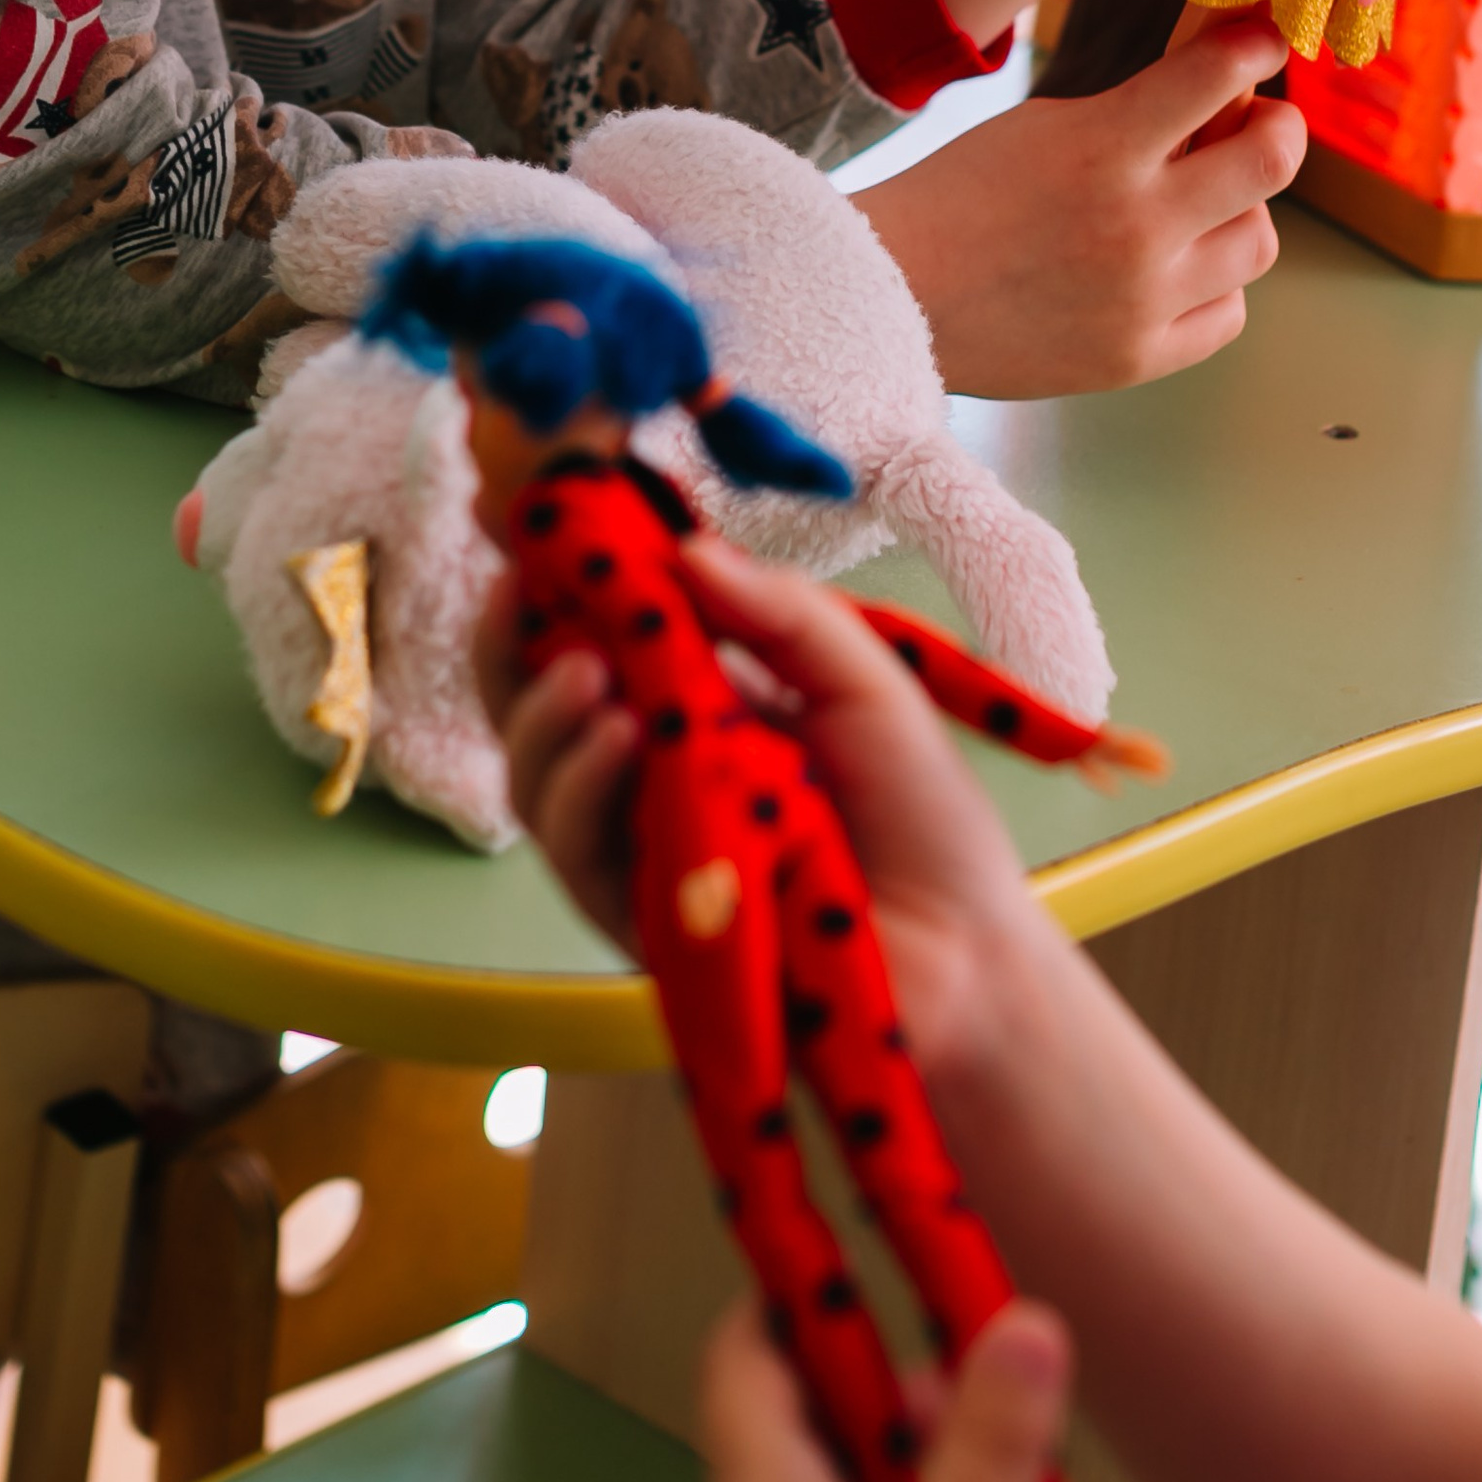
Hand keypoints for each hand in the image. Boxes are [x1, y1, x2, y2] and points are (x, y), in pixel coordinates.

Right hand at [481, 533, 1055, 1074]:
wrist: (969, 948)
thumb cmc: (922, 813)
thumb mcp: (865, 680)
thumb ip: (783, 613)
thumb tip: (686, 550)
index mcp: (697, 707)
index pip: (597, 641)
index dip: (557, 591)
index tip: (542, 534)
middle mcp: (652, 774)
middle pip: (538, 710)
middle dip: (512, 648)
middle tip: (523, 593)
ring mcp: (641, 849)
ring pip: (537, 783)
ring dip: (545, 718)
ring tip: (587, 672)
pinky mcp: (643, 921)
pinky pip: (578, 857)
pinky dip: (584, 790)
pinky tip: (616, 738)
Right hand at [853, 16, 1304, 394]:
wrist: (893, 294)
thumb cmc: (963, 195)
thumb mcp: (1047, 123)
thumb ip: (1138, 107)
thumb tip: (1221, 67)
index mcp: (1105, 147)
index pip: (1220, 75)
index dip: (1255, 48)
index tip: (1260, 43)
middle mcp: (1137, 224)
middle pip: (1273, 162)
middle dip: (1278, 130)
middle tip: (1262, 125)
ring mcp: (1144, 299)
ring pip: (1259, 242)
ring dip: (1238, 212)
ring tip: (1199, 206)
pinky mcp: (1139, 358)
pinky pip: (1228, 313)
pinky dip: (1213, 286)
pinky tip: (1174, 269)